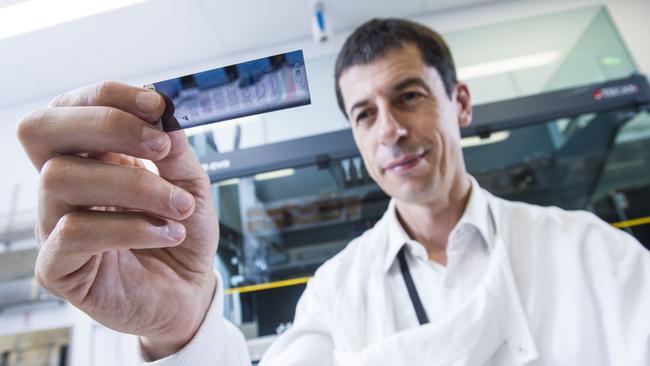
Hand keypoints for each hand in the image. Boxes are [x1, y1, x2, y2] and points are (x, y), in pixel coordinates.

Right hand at [16, 81, 218, 359]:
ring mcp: (54, 224)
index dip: (108, 97)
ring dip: (135, 185)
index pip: (71, 107)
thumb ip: (176, 152)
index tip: (158, 104)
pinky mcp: (58, 266)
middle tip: (161, 146)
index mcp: (90, 157)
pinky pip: (73, 232)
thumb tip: (164, 115)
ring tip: (179, 207)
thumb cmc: (182, 232)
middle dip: (106, 125)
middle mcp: (63, 185)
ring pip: (60, 178)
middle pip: (40, 130)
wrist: (189, 290)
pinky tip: (166, 234)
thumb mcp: (191, 185)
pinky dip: (130, 227)